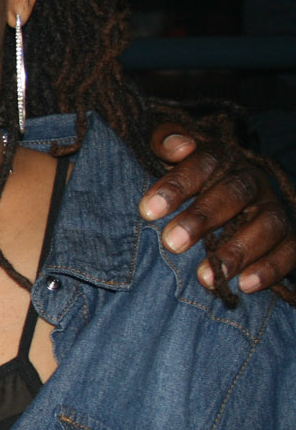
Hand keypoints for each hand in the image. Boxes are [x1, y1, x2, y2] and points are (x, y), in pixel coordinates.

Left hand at [140, 124, 295, 292]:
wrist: (217, 199)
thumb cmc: (184, 181)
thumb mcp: (167, 157)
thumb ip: (165, 143)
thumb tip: (177, 146)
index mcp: (222, 159)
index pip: (204, 161)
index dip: (177, 184)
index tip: (148, 210)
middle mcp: (252, 181)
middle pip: (234, 193)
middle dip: (202, 218)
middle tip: (172, 243)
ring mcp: (272, 209)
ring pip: (266, 224)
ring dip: (237, 251)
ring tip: (206, 275)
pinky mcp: (288, 237)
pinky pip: (289, 251)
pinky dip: (270, 268)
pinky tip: (245, 285)